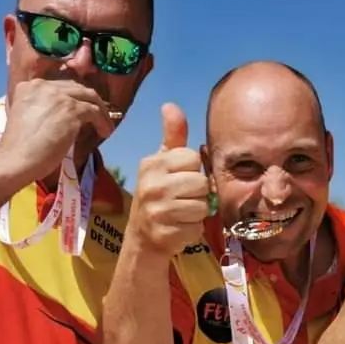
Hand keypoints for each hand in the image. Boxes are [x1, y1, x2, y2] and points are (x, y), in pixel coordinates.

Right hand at [0, 78, 114, 181]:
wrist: (16, 159)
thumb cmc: (18, 148)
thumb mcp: (27, 118)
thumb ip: (43, 110)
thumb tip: (67, 115)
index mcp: (29, 86)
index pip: (59, 86)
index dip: (74, 97)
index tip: (82, 107)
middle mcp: (43, 86)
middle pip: (76, 87)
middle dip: (90, 100)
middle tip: (99, 114)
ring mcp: (58, 97)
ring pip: (89, 97)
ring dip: (101, 111)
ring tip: (105, 126)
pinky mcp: (71, 110)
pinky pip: (95, 111)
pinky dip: (103, 121)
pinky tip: (105, 132)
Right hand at [126, 103, 210, 256]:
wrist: (142, 238)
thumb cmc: (159, 194)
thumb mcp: (163, 162)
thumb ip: (173, 136)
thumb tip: (170, 105)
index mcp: (152, 164)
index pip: (193, 158)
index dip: (193, 170)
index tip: (180, 177)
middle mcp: (152, 186)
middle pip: (201, 183)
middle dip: (198, 192)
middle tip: (183, 198)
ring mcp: (157, 212)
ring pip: (202, 206)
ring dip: (197, 213)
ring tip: (181, 213)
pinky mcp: (165, 235)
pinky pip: (197, 228)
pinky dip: (193, 231)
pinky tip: (179, 228)